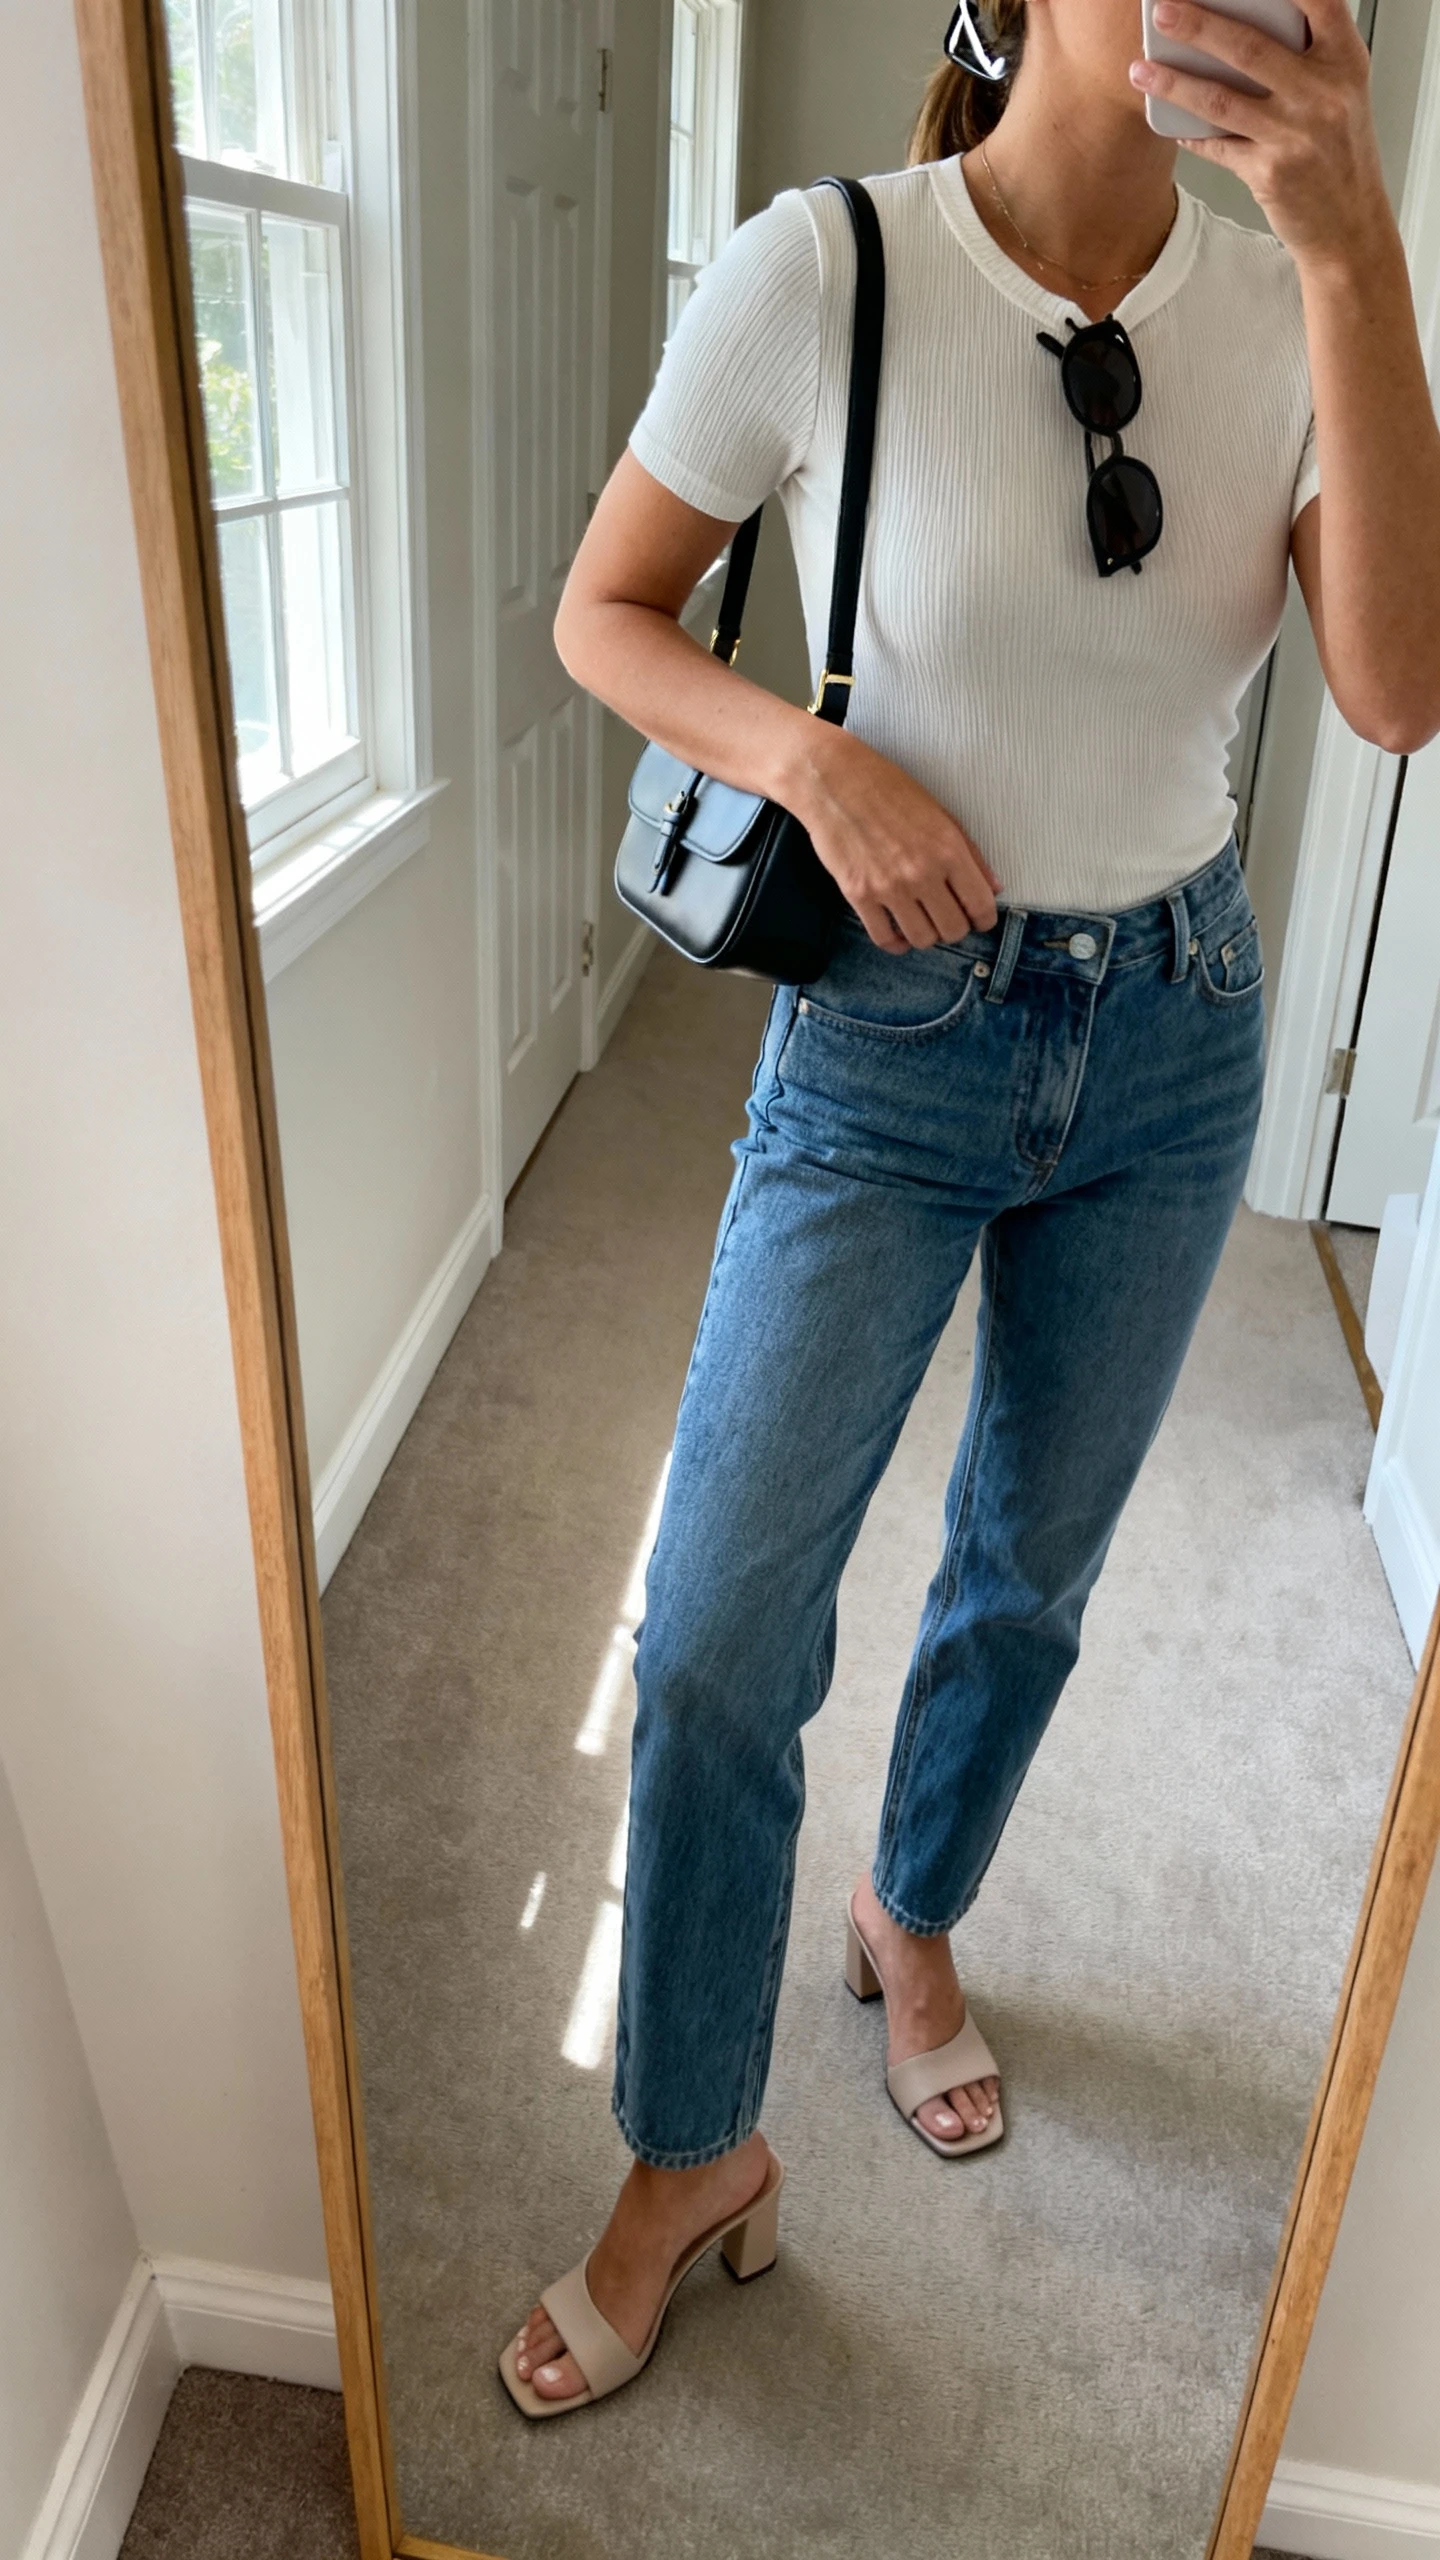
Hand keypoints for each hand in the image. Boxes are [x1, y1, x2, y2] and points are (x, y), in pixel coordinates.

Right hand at [794, 727, 1000, 951]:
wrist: (836, 781)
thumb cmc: (890, 791)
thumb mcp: (941, 814)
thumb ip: (971, 854)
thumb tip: (994, 888)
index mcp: (948, 850)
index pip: (980, 906)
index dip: (983, 920)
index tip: (977, 919)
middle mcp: (922, 873)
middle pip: (953, 930)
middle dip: (954, 929)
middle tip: (946, 917)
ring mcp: (889, 887)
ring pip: (921, 939)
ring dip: (926, 936)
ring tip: (921, 922)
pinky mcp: (859, 895)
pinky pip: (884, 938)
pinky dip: (895, 942)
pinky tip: (898, 932)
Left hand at [1129, 0, 1387, 269]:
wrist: (1350, 224)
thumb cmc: (1341, 153)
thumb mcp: (1341, 92)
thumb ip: (1307, 56)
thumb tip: (1239, 26)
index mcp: (1345, 61)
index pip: (1318, 1)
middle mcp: (1323, 93)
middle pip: (1249, 47)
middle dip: (1198, 25)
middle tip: (1162, 11)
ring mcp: (1296, 135)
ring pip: (1221, 100)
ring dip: (1174, 82)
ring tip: (1141, 69)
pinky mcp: (1270, 173)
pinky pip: (1217, 146)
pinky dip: (1190, 134)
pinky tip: (1170, 124)